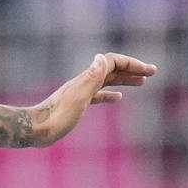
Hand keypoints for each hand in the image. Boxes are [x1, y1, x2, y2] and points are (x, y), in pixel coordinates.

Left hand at [28, 52, 157, 146]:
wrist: (35, 130)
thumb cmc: (56, 117)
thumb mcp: (78, 97)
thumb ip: (91, 78)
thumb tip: (102, 57)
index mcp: (86, 79)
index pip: (113, 62)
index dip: (132, 64)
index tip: (149, 71)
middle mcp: (84, 82)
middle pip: (112, 69)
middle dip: (132, 69)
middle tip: (152, 72)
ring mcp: (80, 92)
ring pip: (107, 81)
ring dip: (124, 79)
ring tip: (141, 83)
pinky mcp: (76, 105)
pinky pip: (97, 95)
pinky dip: (110, 94)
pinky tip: (118, 98)